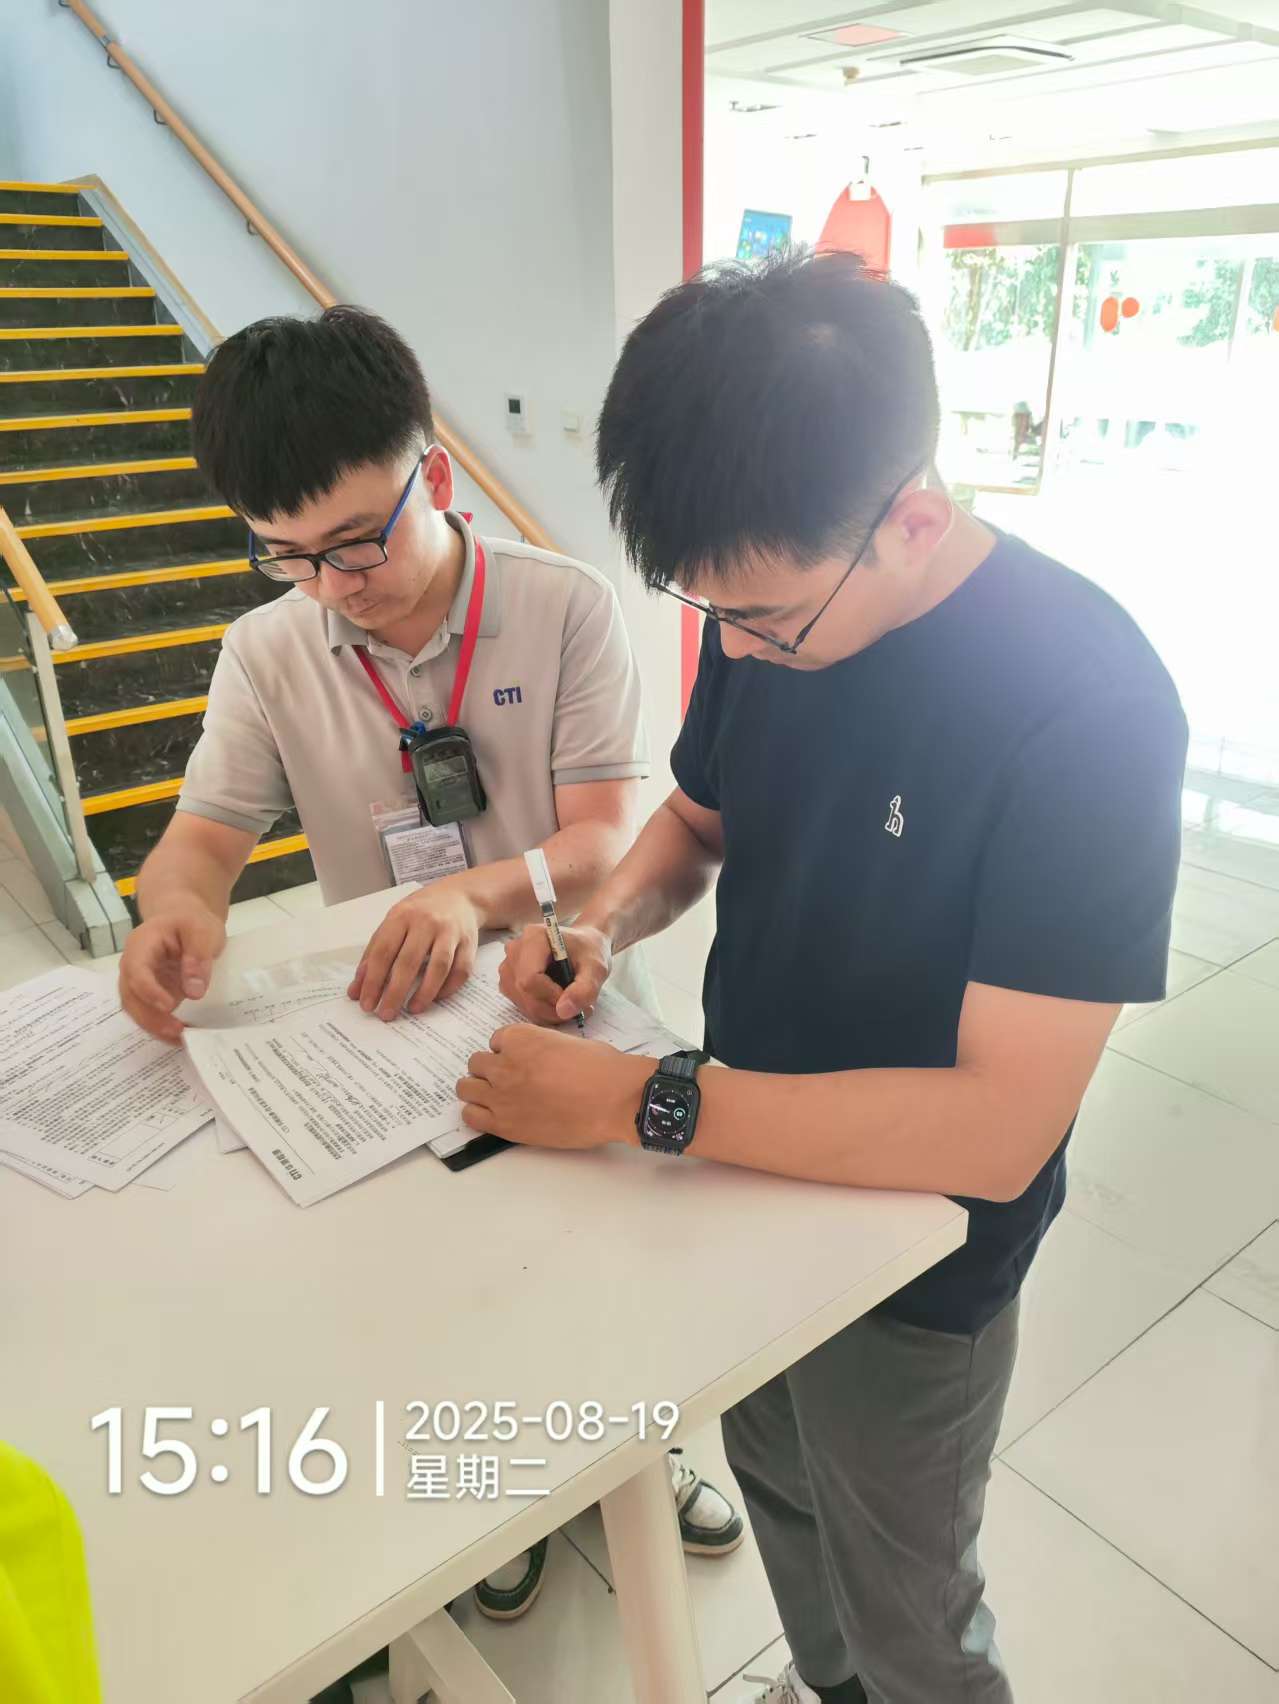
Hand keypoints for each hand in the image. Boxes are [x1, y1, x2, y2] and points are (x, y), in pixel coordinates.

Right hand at [118, 905, 226, 1043]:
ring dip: (154, 1026)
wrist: (184, 919)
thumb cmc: (192, 921)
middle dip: (150, 1017)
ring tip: (179, 1039)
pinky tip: (179, 1036)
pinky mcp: (149, 993)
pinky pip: (148, 1012)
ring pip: (136, 1008)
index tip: (169, 1006)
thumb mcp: (203, 930)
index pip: (137, 969)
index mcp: (142, 944)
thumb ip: (198, 956)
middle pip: (131, 995)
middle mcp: (133, 965)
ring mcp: (139, 981)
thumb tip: (194, 991)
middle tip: (177, 1032)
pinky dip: (160, 1026)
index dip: (149, 990)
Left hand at [349, 882, 481, 1019]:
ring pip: (439, 966)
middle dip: (395, 992)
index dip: (373, 980)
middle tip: (385, 1014)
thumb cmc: (420, 913)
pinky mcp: (469, 942)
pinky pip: (461, 970)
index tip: (366, 1003)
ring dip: (425, 992)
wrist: (460, 896)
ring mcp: (450, 932)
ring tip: (412, 1010)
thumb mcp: (392, 924)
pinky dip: (449, 988)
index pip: (383, 952)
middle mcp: (426, 922)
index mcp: (401, 916)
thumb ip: (373, 955)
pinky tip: (436, 998)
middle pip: (408, 961)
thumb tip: (356, 990)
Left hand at [457, 1025, 651, 1148]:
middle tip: (510, 1081)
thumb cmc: (602, 1068)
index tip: (520, 1062)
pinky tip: (495, 1115)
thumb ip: (542, 1047)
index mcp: (520, 1038)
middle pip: (477, 1063)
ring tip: (498, 1098)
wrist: (615, 1099)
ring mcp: (501, 1094)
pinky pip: (470, 1116)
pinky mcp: (504, 1124)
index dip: (508, 1052)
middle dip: (491, 1070)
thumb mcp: (567, 1042)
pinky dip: (477, 1114)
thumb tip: (538, 1060)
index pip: (496, 1041)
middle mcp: (504, 1063)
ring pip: (466, 1088)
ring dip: (479, 1090)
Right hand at [499, 924, 612, 1025]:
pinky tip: (557, 1001)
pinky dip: (541, 1011)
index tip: (573, 1001)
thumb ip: (584, 990)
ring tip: (570, 1003)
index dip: (551, 997)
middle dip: (552, 1009)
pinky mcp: (508, 980)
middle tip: (577, 1009)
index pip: (531, 979)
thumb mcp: (596, 969)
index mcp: (534, 938)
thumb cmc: (590, 952)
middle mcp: (515, 950)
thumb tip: (563, 1011)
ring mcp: (508, 966)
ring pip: (522, 1002)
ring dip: (548, 1012)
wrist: (583, 946)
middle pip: (524, 993)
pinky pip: (520, 1004)